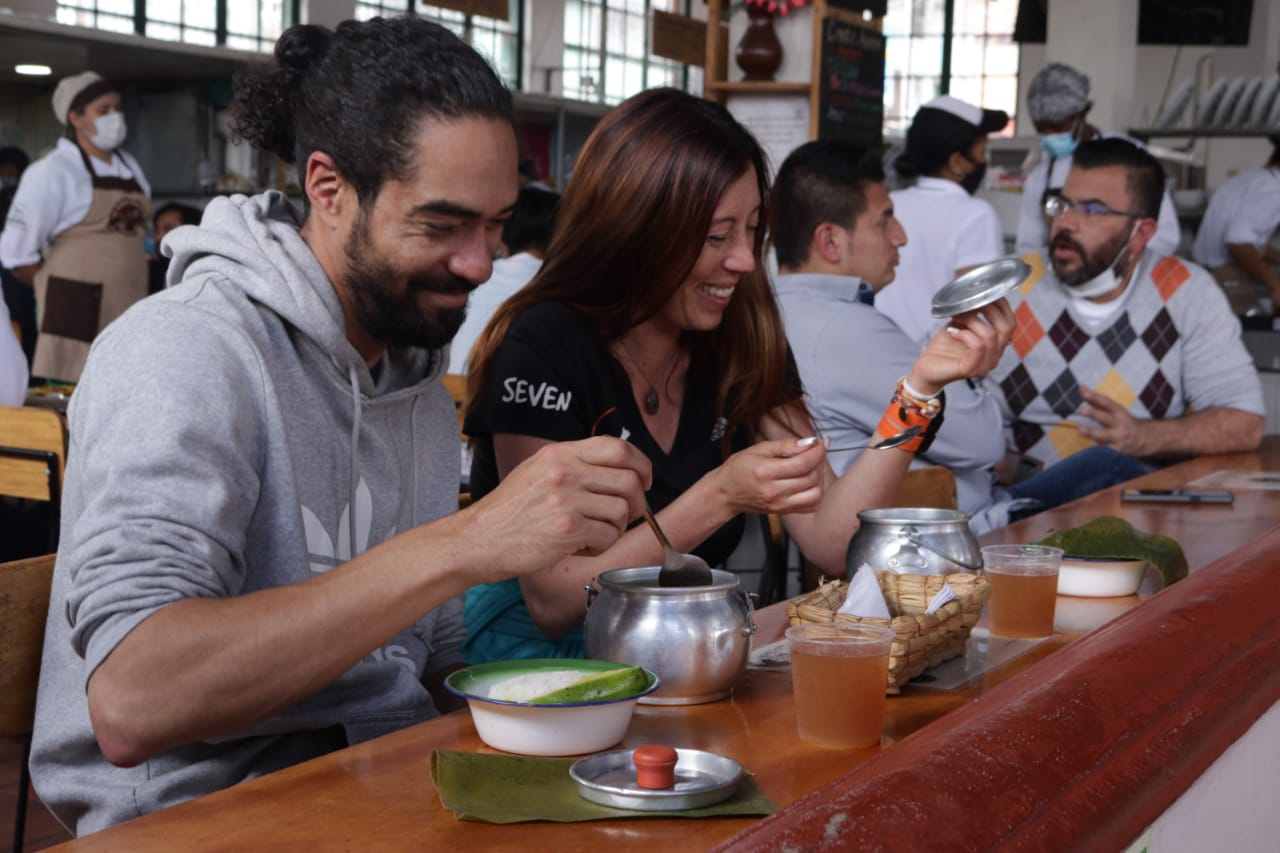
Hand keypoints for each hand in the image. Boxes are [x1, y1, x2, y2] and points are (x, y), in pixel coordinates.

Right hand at [464, 436, 650, 580]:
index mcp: (560, 453)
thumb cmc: (509, 511)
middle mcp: (565, 471)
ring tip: (588, 535)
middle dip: (635, 504)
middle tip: (621, 517)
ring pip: (622, 512)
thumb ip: (575, 465)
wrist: (478, 538)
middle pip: (630, 481)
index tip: (643, 481)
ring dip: (613, 529)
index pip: (619, 448)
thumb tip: (621, 472)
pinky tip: (578, 547)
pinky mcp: (567, 529)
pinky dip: (599, 548)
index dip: (641, 465)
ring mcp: (566, 500)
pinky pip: (608, 537)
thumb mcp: (538, 471)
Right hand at [715, 435, 826, 515]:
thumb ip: (785, 445)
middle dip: (819, 461)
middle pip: (811, 477)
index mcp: (765, 472)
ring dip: (819, 479)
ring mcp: (779, 504)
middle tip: (814, 452)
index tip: (821, 442)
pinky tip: (809, 482)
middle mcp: (773, 491)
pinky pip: (811, 505)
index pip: (803, 463)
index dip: (818, 451)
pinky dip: (816, 493)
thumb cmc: (738, 468)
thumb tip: (809, 442)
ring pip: (815, 493)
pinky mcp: (783, 512)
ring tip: (812, 468)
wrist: (725, 493)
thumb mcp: (758, 449)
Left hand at [907, 298, 1015, 394]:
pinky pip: (978, 346)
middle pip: (1007, 327)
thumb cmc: (944, 348)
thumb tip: (975, 295)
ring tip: (957, 316)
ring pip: (990, 335)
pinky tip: (952, 331)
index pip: (1011, 323)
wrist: (927, 369)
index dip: (1002, 305)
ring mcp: (985, 364)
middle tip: (971, 303)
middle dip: (990, 309)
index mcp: (996, 346)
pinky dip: (965, 334)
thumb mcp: (960, 325)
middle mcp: (995, 356)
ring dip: (972, 320)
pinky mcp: (971, 369)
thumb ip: (971, 313)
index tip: (987, 292)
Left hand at [1077, 386, 1148, 455]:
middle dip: (1094, 414)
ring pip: (1104, 435)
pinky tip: (1088, 450)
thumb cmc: (1122, 421)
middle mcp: (1119, 423)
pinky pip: (1105, 450)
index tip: (1082, 390)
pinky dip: (1097, 450)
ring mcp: (1118, 437)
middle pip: (1105, 418)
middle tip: (1081, 410)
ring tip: (1081, 430)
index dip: (1094, 396)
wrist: (1143, 438)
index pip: (1105, 402)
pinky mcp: (1117, 450)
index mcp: (1118, 411)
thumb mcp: (1113, 410)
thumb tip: (1080, 388)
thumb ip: (1096, 401)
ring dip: (1092, 432)